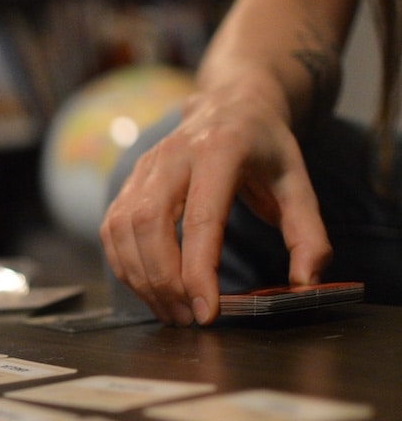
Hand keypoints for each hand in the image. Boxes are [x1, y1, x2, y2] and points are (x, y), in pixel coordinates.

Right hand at [100, 82, 331, 324]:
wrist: (231, 103)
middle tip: (186, 317)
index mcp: (220, 150)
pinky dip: (125, 266)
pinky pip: (112, 231)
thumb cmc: (265, 146)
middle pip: (149, 226)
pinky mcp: (128, 182)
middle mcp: (173, 155)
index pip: (200, 220)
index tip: (206, 313)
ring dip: (140, 279)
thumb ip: (308, 235)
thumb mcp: (298, 183)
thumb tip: (304, 284)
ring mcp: (144, 167)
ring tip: (169, 310)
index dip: (198, 273)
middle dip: (163, 281)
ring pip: (122, 230)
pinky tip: (148, 288)